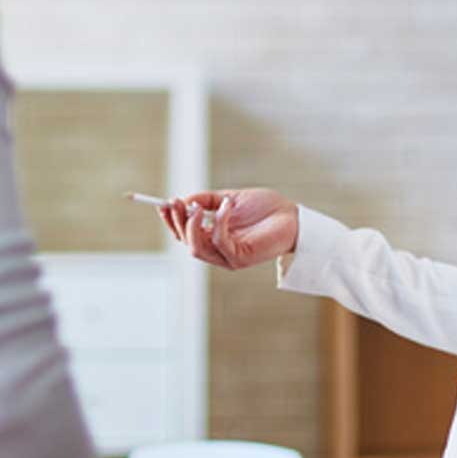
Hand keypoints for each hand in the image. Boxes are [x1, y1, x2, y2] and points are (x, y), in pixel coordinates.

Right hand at [157, 189, 298, 270]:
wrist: (292, 216)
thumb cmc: (265, 208)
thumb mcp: (229, 198)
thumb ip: (207, 200)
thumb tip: (184, 199)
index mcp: (213, 237)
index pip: (184, 234)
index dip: (171, 220)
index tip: (163, 203)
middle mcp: (218, 250)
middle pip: (186, 242)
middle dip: (177, 222)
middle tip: (177, 202)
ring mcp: (228, 257)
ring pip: (197, 247)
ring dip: (192, 225)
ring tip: (197, 206)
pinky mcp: (240, 258)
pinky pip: (220, 242)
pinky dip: (218, 222)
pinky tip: (226, 206)